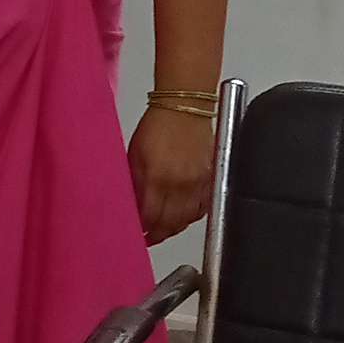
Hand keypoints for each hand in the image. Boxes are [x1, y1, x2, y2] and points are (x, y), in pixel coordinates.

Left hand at [129, 103, 214, 244]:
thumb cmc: (158, 125)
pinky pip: (202, 208)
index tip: (138, 234)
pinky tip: (183, 215)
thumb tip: (133, 207)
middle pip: (169, 224)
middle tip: (150, 236)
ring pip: (186, 220)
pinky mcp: (210, 179)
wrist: (184, 106)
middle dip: (158, 234)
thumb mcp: (134, 154)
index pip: (150, 218)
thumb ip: (134, 184)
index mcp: (157, 178)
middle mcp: (179, 184)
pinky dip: (192, 216)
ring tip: (164, 228)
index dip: (143, 231)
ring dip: (174, 228)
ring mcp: (197, 183)